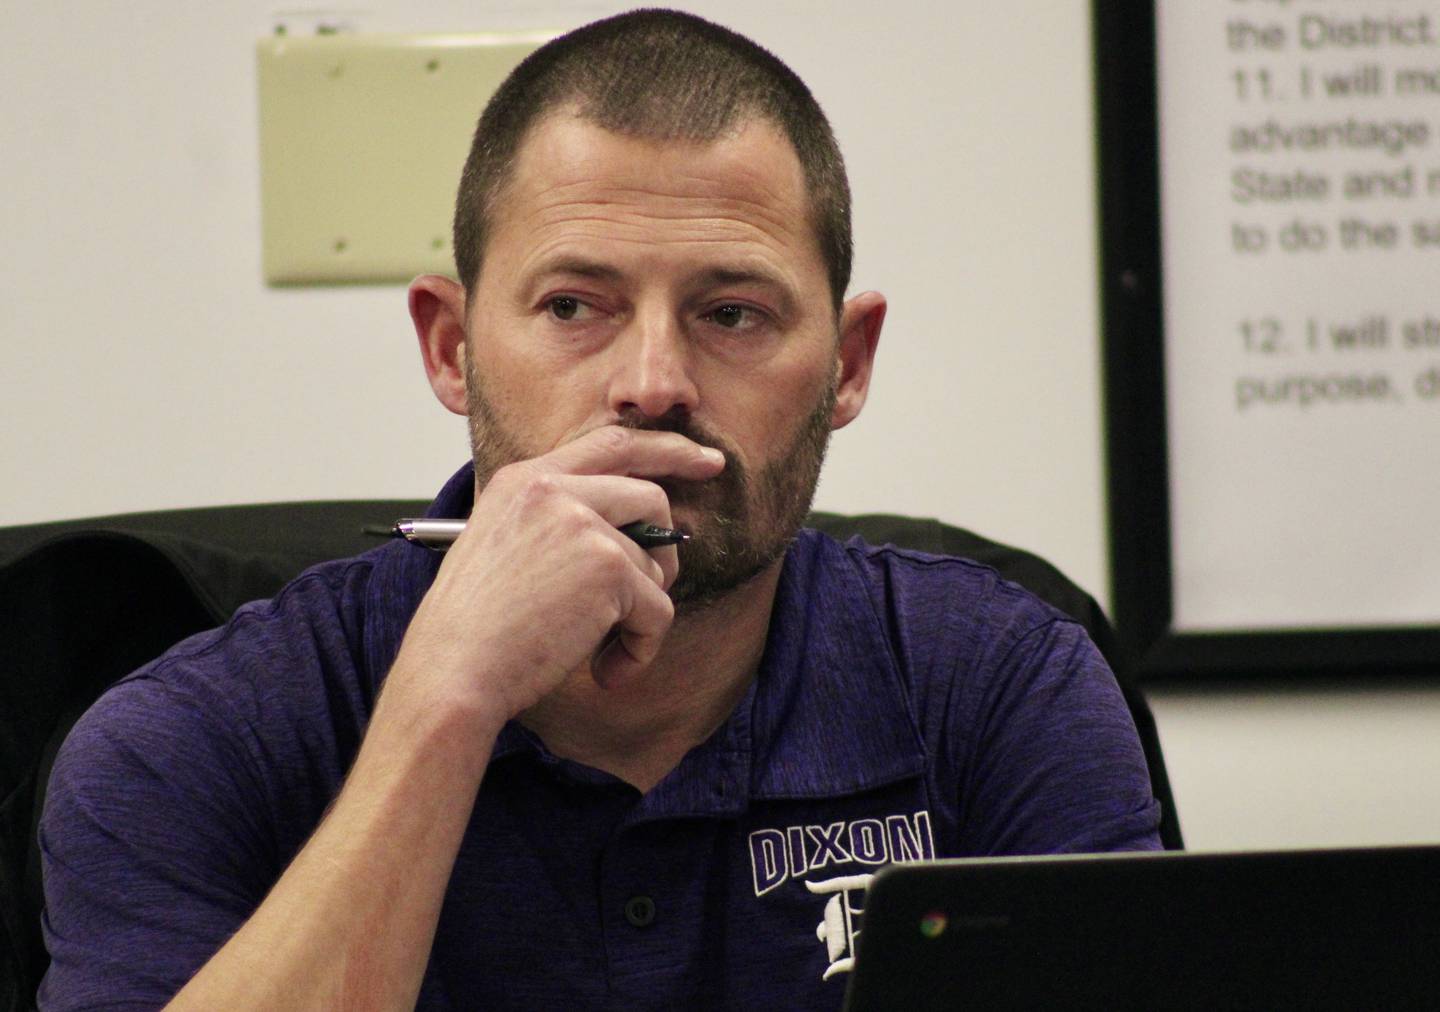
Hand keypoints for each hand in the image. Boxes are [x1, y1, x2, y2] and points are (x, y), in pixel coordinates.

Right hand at [384, 426, 725, 731]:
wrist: (451, 673)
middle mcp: (553, 489)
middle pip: (650, 495)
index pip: (610, 444)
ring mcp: (582, 523)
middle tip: (665, 587)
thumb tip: (639, 535)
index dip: (666, 449)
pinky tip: (606, 670)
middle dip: (668, 546)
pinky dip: (640, 648)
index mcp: (524, 480)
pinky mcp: (608, 566)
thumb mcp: (505, 550)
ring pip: (655, 561)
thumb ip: (559, 525)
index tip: (706, 460)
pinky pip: (657, 610)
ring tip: (602, 649)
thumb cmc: (474, 631)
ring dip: (640, 612)